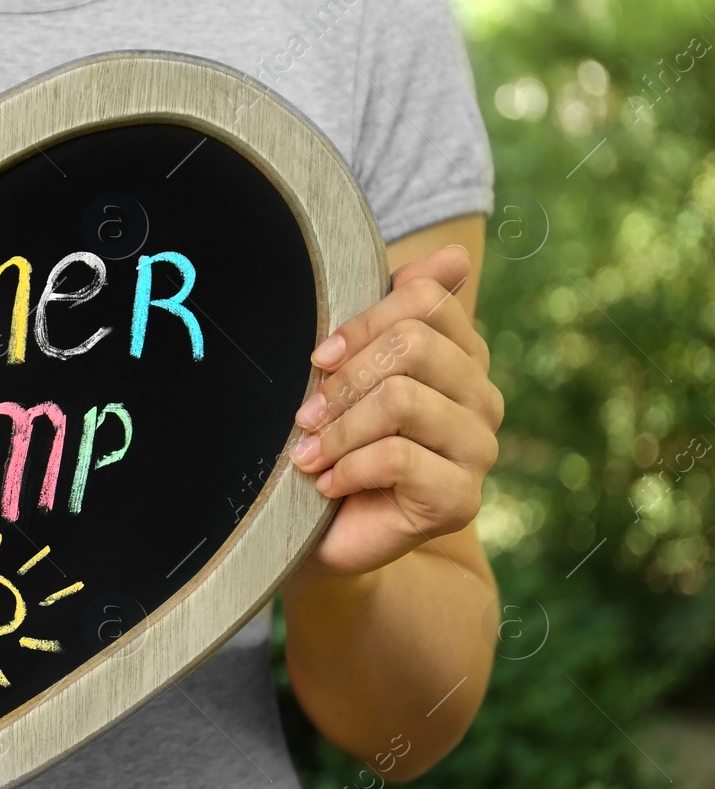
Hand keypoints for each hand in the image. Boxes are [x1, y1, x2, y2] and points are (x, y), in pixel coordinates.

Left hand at [288, 245, 502, 574]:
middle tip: (306, 415)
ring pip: (401, 399)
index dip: (361, 322)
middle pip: (412, 345)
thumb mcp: (352, 372)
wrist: (327, 535)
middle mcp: (482, 398)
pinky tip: (328, 483)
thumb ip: (393, 312)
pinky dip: (347, 468)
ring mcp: (479, 450)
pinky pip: (398, 458)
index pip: (425, 300)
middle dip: (344, 379)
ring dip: (339, 429)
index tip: (319, 357)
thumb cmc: (337, 444)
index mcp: (461, 356)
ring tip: (311, 452)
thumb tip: (456, 253)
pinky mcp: (462, 500)